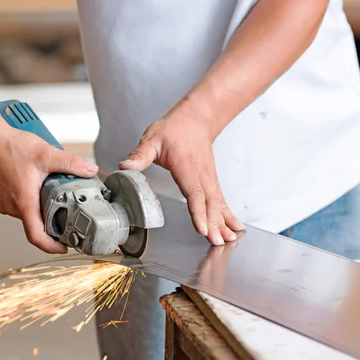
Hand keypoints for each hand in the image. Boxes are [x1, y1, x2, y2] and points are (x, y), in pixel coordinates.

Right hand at [0, 119, 98, 253]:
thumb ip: (71, 163)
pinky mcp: (0, 197)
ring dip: (40, 209)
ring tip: (53, 196)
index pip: (36, 236)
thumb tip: (89, 170)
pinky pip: (19, 206)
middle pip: (35, 224)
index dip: (52, 247)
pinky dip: (30, 202)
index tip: (64, 247)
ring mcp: (4, 203)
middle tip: (67, 214)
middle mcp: (11, 207)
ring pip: (27, 214)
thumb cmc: (8, 146)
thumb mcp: (46, 154)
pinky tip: (38, 188)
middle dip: (52, 221)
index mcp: (23, 202)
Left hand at [119, 101, 243, 245]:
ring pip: (218, 203)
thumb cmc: (174, 129)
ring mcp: (210, 178)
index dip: (198, 212)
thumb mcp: (152, 139)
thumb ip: (140, 155)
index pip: (194, 192)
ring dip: (223, 222)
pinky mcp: (212, 181)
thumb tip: (125, 166)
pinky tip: (234, 227)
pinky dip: (228, 214)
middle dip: (214, 223)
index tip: (202, 228)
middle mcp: (202, 174)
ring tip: (230, 239)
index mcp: (187, 166)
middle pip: (210, 202)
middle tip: (217, 242)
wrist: (196, 118)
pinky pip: (221, 200)